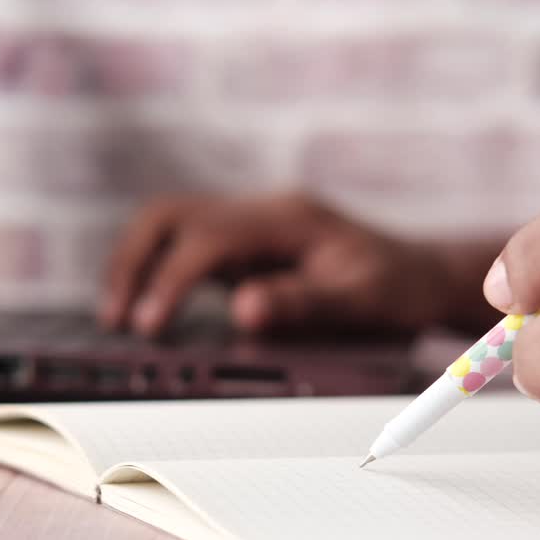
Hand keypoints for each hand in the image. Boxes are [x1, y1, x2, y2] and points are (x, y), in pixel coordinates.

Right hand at [100, 192, 497, 334]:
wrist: (423, 276)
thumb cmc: (398, 289)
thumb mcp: (361, 302)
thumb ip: (302, 304)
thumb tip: (243, 310)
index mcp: (287, 218)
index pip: (206, 239)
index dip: (170, 281)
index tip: (150, 327)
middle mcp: (262, 213)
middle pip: (170, 215)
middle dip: (132, 262)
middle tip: (116, 319)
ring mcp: (251, 227)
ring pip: (170, 225)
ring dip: (137, 266)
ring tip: (120, 318)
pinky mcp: (246, 247)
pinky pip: (187, 249)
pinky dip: (158, 275)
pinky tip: (149, 313)